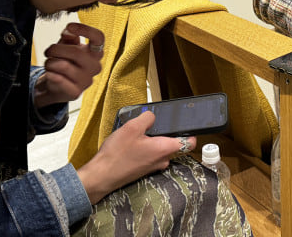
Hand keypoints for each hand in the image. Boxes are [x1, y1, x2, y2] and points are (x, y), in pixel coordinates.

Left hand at [33, 22, 104, 108]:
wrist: (56, 85)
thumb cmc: (64, 61)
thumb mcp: (66, 45)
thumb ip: (69, 36)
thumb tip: (68, 31)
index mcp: (96, 52)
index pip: (99, 38)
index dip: (85, 30)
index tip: (69, 26)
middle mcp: (95, 66)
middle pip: (76, 52)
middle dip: (56, 49)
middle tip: (48, 51)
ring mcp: (87, 80)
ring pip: (64, 66)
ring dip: (50, 63)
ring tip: (49, 65)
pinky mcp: (76, 92)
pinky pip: (59, 80)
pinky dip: (50, 75)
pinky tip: (50, 74)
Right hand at [76, 111, 195, 203]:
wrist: (102, 176)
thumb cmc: (117, 155)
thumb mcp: (132, 127)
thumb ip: (147, 118)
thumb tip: (152, 116)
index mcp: (165, 149)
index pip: (189, 142)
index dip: (190, 131)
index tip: (186, 123)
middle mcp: (162, 160)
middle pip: (173, 142)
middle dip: (165, 131)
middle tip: (153, 124)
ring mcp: (153, 166)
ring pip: (161, 148)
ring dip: (153, 139)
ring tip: (139, 132)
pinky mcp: (144, 168)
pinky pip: (151, 154)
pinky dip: (145, 146)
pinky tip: (132, 142)